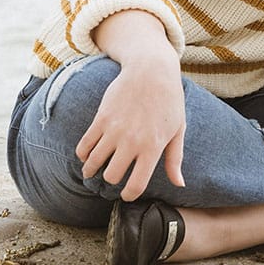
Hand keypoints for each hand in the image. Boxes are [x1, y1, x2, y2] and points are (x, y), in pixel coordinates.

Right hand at [75, 50, 185, 201]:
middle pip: (111, 176)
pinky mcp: (101, 118)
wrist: (152, 69)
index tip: (127, 194)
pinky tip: (88, 154)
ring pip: (94, 163)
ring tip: (93, 170)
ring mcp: (114, 129)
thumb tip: (180, 184)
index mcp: (153, 147)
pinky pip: (84, 146)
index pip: (136, 185)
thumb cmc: (169, 100)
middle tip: (113, 175)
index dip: (129, 195)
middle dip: (111, 180)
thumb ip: (175, 159)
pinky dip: (83, 154)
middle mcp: (132, 141)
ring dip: (92, 170)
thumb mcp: (178, 129)